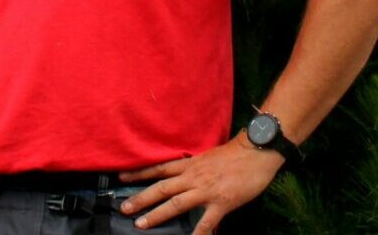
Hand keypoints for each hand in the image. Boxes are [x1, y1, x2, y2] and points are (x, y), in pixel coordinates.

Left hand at [119, 134, 282, 232]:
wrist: (256, 151)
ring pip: (176, 204)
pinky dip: (196, 234)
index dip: (140, 173)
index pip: (160, 168)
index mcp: (190, 164)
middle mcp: (193, 177)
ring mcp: (206, 190)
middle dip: (141, 198)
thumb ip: (194, 169)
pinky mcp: (221, 202)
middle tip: (124, 208)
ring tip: (141, 224)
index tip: (121, 177)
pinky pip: (205, 222)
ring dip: (157, 214)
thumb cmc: (234, 154)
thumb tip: (183, 179)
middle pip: (162, 187)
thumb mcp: (208, 157)